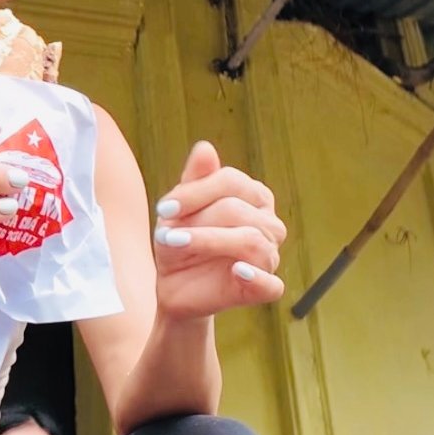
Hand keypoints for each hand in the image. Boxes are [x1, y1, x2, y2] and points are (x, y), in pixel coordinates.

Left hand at [151, 141, 286, 320]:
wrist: (175, 285)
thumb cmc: (180, 241)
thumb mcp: (179, 210)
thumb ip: (194, 181)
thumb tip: (205, 147)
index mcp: (253, 196)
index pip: (230, 181)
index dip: (194, 193)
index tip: (163, 209)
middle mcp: (268, 223)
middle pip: (235, 210)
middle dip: (196, 221)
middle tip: (165, 236)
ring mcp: (270, 256)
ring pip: (250, 241)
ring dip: (208, 241)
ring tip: (177, 245)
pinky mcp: (265, 287)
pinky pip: (270, 284)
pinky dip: (256, 278)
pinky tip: (237, 271)